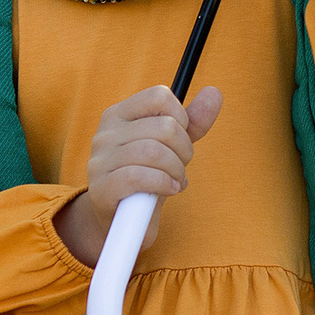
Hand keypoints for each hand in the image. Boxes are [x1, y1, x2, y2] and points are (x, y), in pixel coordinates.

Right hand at [54, 83, 222, 266]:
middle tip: (181, 166)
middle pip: (164, 127)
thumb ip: (193, 121)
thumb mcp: (171, 147)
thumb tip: (215, 92)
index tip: (180, 138)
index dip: (181, 118)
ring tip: (176, 180)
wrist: (123, 222)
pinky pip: (139, 177)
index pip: (159, 96)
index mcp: (119, 114)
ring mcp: (99, 161)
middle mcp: (105, 133)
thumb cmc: (148, 177)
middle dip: (184, 150)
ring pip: (154, 151)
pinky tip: (169, 189)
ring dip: (176, 170)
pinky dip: (164, 183)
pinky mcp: (101, 189)